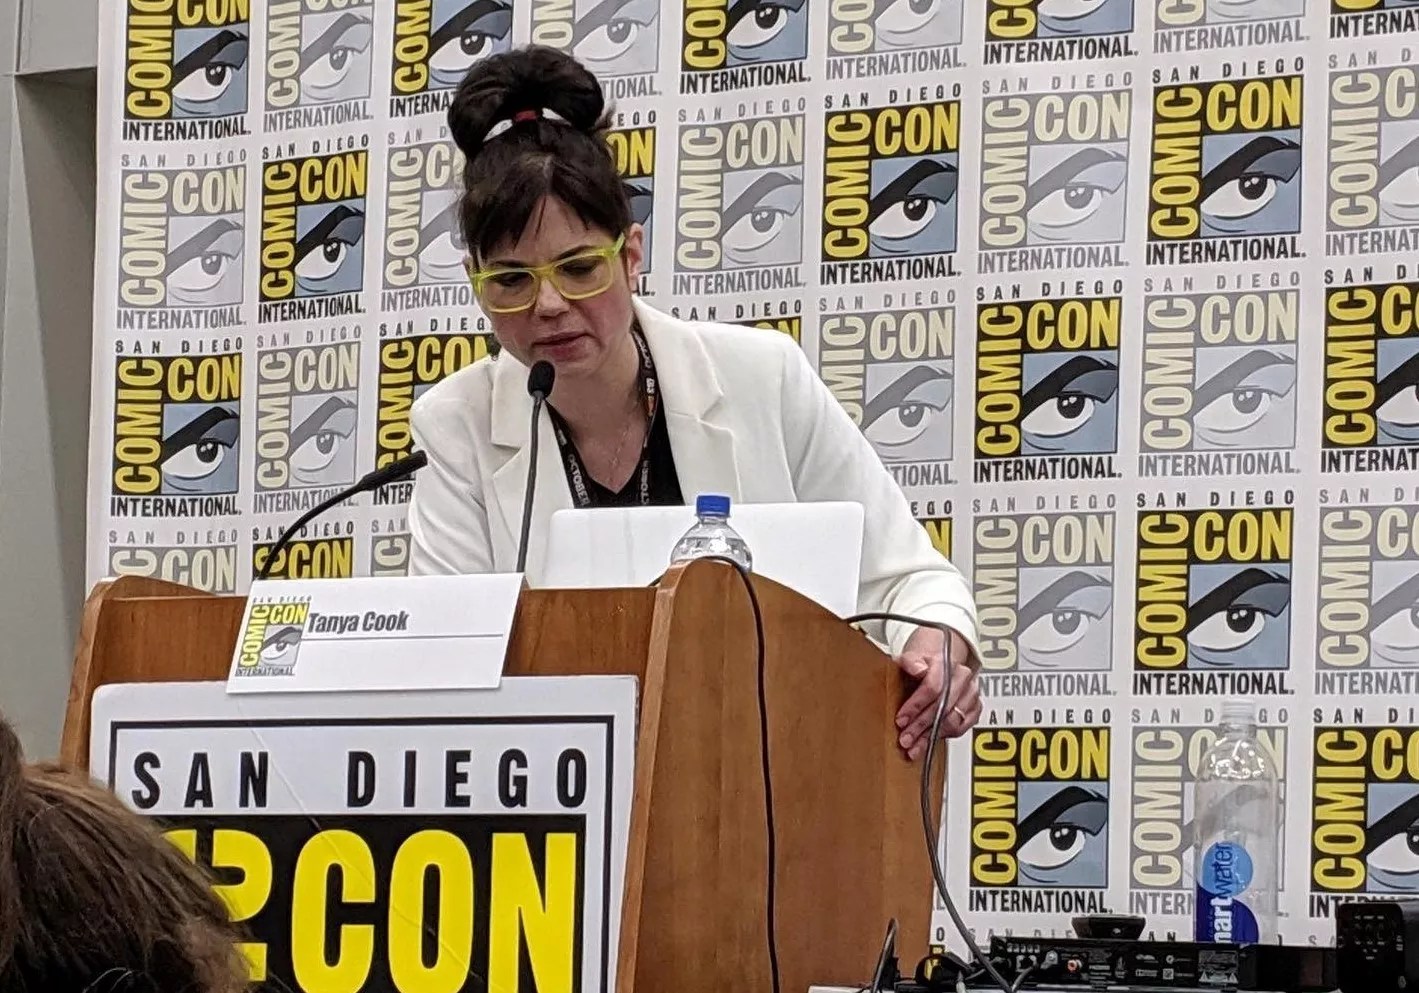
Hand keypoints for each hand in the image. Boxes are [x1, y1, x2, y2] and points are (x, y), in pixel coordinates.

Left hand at [893, 625, 980, 760]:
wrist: (939, 664)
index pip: (933, 687)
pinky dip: (944, 737)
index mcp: (946, 664)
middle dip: (921, 726)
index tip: (901, 720)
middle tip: (906, 739)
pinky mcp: (975, 708)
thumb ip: (910, 662)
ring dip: (932, 736)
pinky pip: (962, 728)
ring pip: (953, 721)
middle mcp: (962, 678)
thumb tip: (918, 670)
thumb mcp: (910, 657)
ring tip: (915, 746)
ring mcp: (971, 694)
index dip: (916, 706)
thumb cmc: (923, 663)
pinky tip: (929, 742)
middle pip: (943, 707)